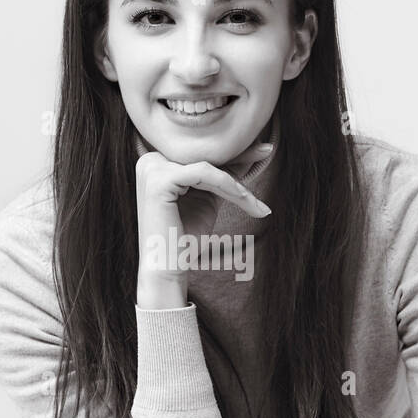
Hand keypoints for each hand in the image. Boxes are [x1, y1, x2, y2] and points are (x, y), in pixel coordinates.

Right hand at [135, 139, 272, 305]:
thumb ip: (225, 174)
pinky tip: (243, 198)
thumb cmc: (186, 238)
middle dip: (239, 160)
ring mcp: (151, 168)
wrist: (169, 269)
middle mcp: (150, 160)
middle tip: (267, 151)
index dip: (233, 154)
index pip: (201, 154)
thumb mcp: (210, 198)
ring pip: (207, 165)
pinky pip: (203, 173)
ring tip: (256, 202)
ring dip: (236, 183)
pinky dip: (227, 184)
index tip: (262, 148)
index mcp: (157, 162)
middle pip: (204, 156)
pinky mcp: (159, 180)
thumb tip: (254, 150)